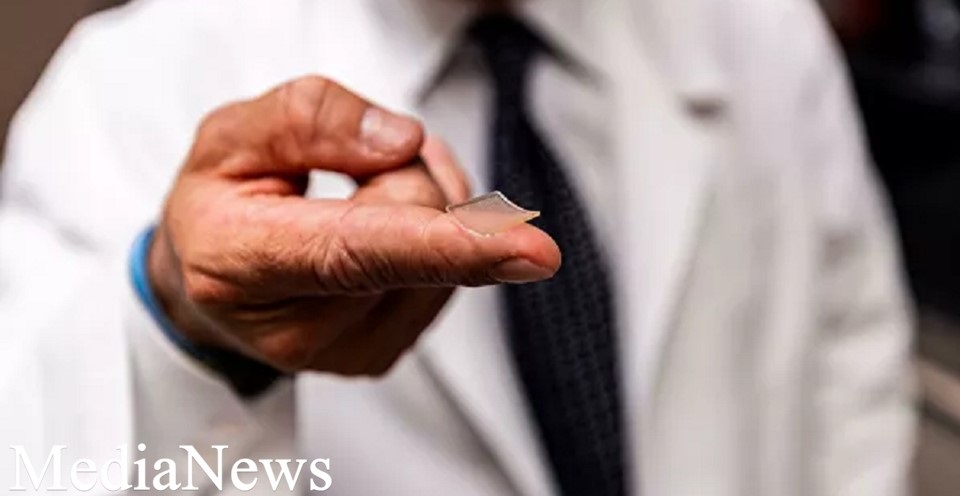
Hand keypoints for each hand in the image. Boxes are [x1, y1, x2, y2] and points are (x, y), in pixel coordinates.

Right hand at [148, 76, 560, 375]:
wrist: (205, 283)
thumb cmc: (218, 208)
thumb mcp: (229, 136)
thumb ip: (310, 120)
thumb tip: (402, 143)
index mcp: (242, 262)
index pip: (357, 250)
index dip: (446, 245)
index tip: (529, 250)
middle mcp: (299, 327)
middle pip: (419, 221)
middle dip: (400, 173)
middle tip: (346, 175)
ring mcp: (347, 352)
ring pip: (448, 245)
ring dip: (418, 206)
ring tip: (353, 205)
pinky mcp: (382, 354)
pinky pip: (449, 275)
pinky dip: (428, 240)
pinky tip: (377, 235)